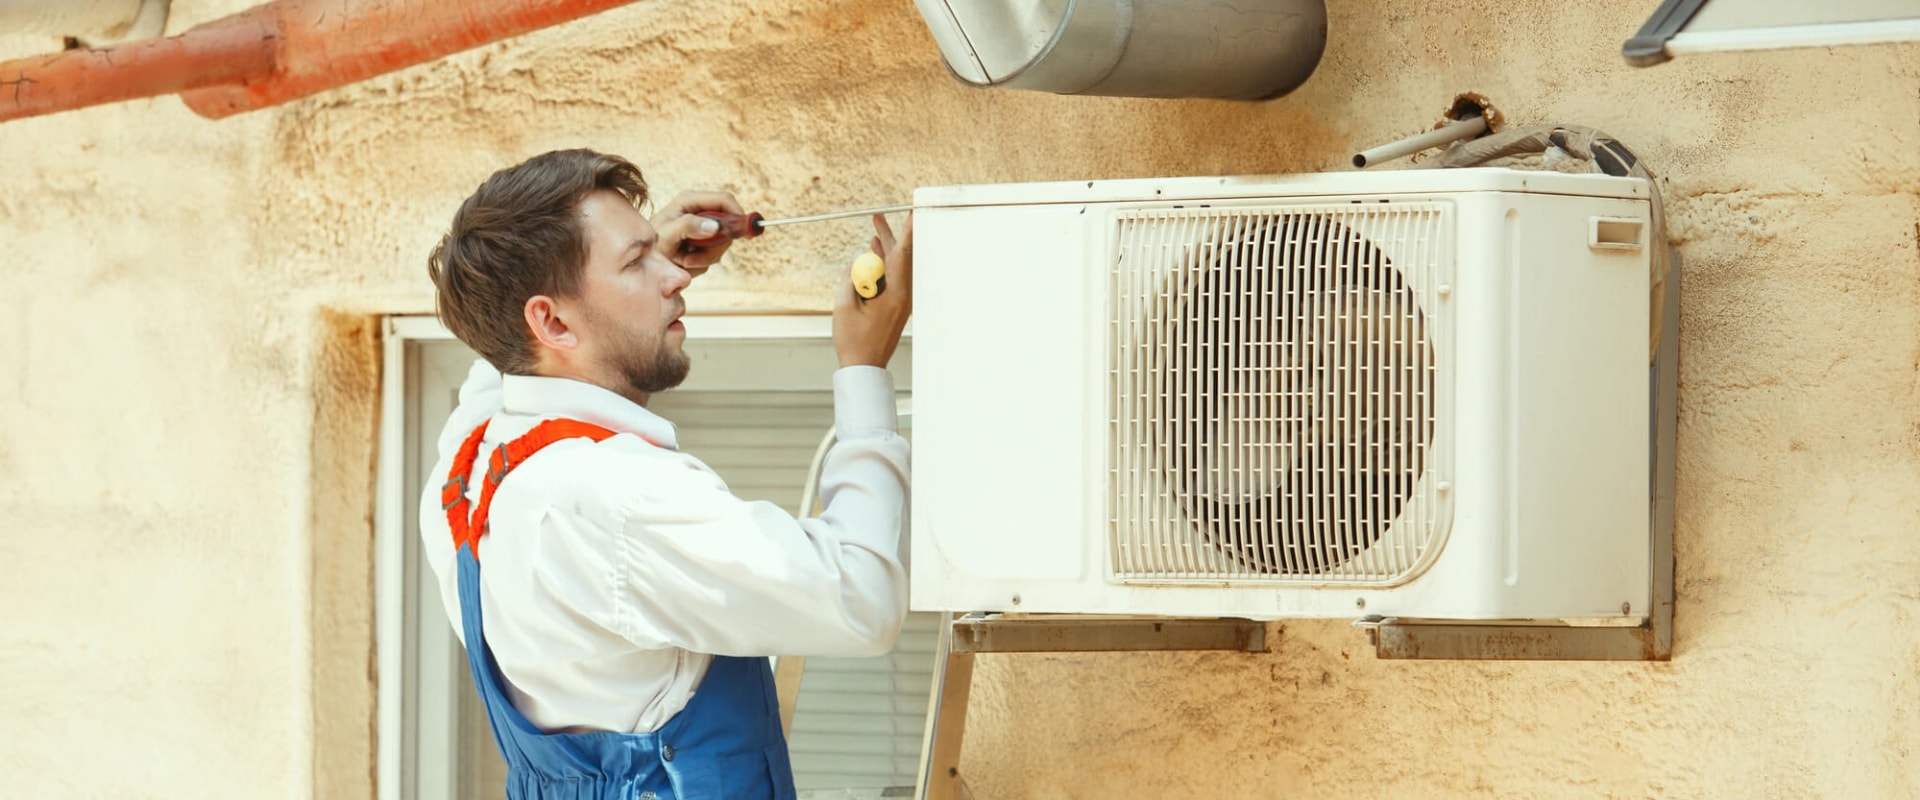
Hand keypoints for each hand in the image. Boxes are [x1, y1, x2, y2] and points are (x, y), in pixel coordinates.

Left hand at [651, 190, 745, 277]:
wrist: (644, 264)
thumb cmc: (651, 246)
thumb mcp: (667, 235)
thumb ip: (689, 226)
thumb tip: (715, 226)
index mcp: (690, 201)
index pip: (724, 200)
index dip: (738, 214)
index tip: (745, 233)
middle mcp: (698, 212)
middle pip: (727, 224)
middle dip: (716, 244)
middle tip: (697, 256)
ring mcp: (701, 227)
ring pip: (722, 243)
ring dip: (706, 257)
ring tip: (684, 260)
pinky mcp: (702, 242)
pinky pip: (714, 254)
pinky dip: (702, 262)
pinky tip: (685, 262)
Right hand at [834, 212, 912, 367]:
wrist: (864, 367)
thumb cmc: (854, 340)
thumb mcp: (844, 305)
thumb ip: (850, 278)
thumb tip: (857, 260)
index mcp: (895, 294)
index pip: (903, 255)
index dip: (908, 232)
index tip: (914, 213)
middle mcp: (903, 296)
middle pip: (899, 259)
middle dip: (888, 236)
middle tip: (878, 217)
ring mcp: (901, 302)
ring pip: (894, 268)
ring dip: (882, 251)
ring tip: (874, 232)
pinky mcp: (896, 306)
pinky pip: (891, 279)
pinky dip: (881, 267)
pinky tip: (873, 256)